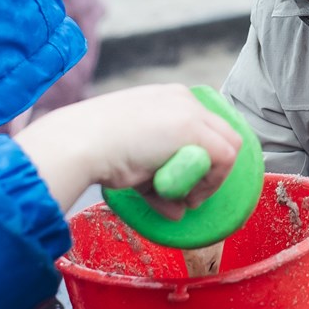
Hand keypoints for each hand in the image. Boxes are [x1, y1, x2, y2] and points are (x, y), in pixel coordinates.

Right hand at [15, 84, 241, 217]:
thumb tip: (177, 210)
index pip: (204, 127)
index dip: (201, 160)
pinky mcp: (194, 128)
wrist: (81, 143)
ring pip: (227, 147)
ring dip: (211, 179)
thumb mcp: (134, 160)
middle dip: (211, 171)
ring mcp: (189, 111)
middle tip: (188, 195)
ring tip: (182, 198)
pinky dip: (211, 181)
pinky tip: (185, 194)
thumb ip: (159, 180)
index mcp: (167, 98)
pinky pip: (225, 158)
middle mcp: (182, 98)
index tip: (184, 183)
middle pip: (221, 135)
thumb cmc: (96, 152)